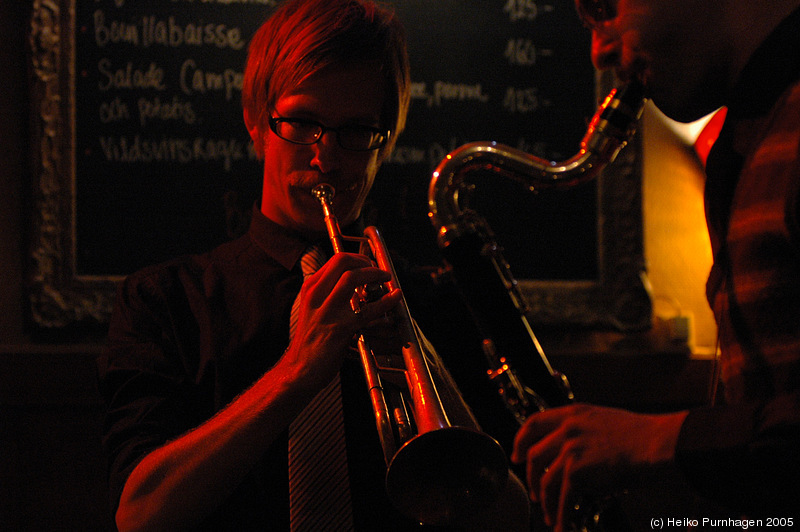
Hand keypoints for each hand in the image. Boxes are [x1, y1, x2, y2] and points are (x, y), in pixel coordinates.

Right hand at [282, 252, 402, 391]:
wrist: (299, 370)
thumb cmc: (311, 342)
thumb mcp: (314, 309)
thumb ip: (329, 293)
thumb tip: (355, 281)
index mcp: (310, 289)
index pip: (336, 260)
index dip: (358, 258)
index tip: (370, 265)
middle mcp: (315, 295)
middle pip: (343, 261)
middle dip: (367, 262)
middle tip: (380, 272)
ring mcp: (326, 311)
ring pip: (352, 277)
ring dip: (375, 274)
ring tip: (387, 279)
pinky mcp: (339, 328)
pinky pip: (367, 310)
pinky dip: (386, 301)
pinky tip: (395, 297)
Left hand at [510, 404, 686, 531]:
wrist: (658, 444)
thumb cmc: (642, 436)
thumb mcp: (604, 422)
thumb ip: (582, 433)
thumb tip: (570, 456)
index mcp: (573, 414)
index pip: (534, 423)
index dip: (521, 440)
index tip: (517, 454)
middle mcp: (567, 429)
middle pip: (535, 456)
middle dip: (531, 479)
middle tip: (536, 493)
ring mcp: (571, 449)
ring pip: (547, 481)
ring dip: (547, 502)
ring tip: (551, 515)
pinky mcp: (578, 471)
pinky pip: (564, 498)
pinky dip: (562, 515)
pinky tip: (563, 525)